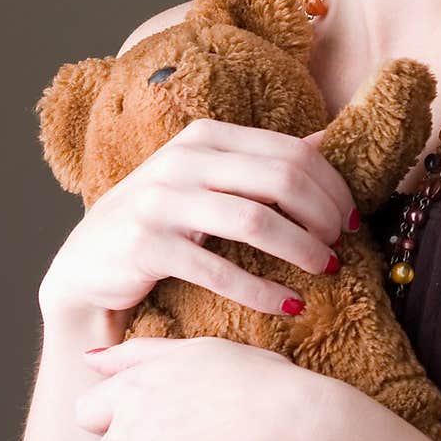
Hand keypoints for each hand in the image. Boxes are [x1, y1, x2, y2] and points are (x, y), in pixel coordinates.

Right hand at [39, 120, 358, 325]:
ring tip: (325, 271)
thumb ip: (263, 161)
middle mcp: (184, 159)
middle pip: (281, 180)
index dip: (332, 186)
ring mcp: (161, 200)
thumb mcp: (210, 180)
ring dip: (301, 250)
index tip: (353, 219)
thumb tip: (328, 139)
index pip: (292, 151)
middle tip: (341, 247)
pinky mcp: (145, 246)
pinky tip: (287, 304)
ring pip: (256, 221)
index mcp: (207, 136)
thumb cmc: (162, 222)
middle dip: (323, 216)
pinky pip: (219, 270)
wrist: (87, 266)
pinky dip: (262, 290)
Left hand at [74, 335, 316, 440]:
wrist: (293, 431)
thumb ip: (135, 354)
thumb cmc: (254, 381)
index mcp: (132, 389)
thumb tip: (89, 356)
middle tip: (189, 438)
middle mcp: (127, 433)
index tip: (149, 417)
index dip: (114, 417)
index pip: (87, 412)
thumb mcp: (196, 350)